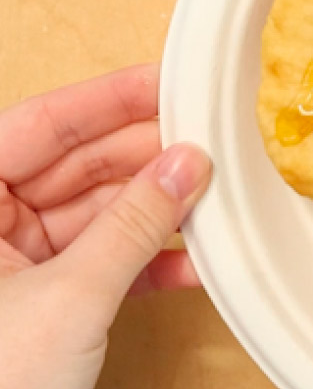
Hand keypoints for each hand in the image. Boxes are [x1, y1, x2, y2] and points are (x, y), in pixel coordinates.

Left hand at [0, 65, 210, 388]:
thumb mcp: (71, 298)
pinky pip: (106, 264)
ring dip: (157, 212)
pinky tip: (197, 261)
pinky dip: (151, 263)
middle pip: (73, 167)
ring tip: (216, 200)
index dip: (106, 101)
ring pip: (98, 216)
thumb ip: (135, 225)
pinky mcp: (47, 307)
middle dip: (144, 158)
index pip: (38, 127)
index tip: (169, 81)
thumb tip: (188, 165)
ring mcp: (17, 269)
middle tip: (212, 142)